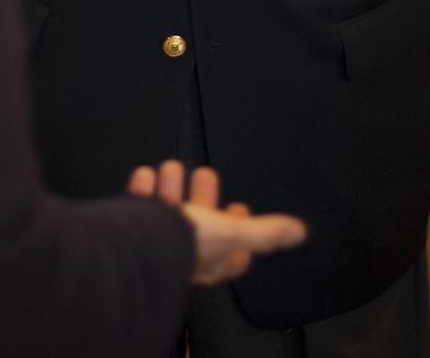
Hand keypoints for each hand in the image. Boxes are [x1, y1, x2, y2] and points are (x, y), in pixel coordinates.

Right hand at [128, 160, 306, 285]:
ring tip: (172, 170)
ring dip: (170, 185)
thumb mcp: (233, 232)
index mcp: (211, 259)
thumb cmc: (184, 244)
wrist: (134, 242)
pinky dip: (143, 187)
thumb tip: (299, 232)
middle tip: (204, 176)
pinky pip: (139, 205)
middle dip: (200, 195)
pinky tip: (146, 177)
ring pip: (168, 208)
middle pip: (197, 223)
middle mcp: (184, 253)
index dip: (238, 232)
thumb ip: (264, 232)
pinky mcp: (131, 228)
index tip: (239, 209)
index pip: (231, 253)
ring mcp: (156, 240)